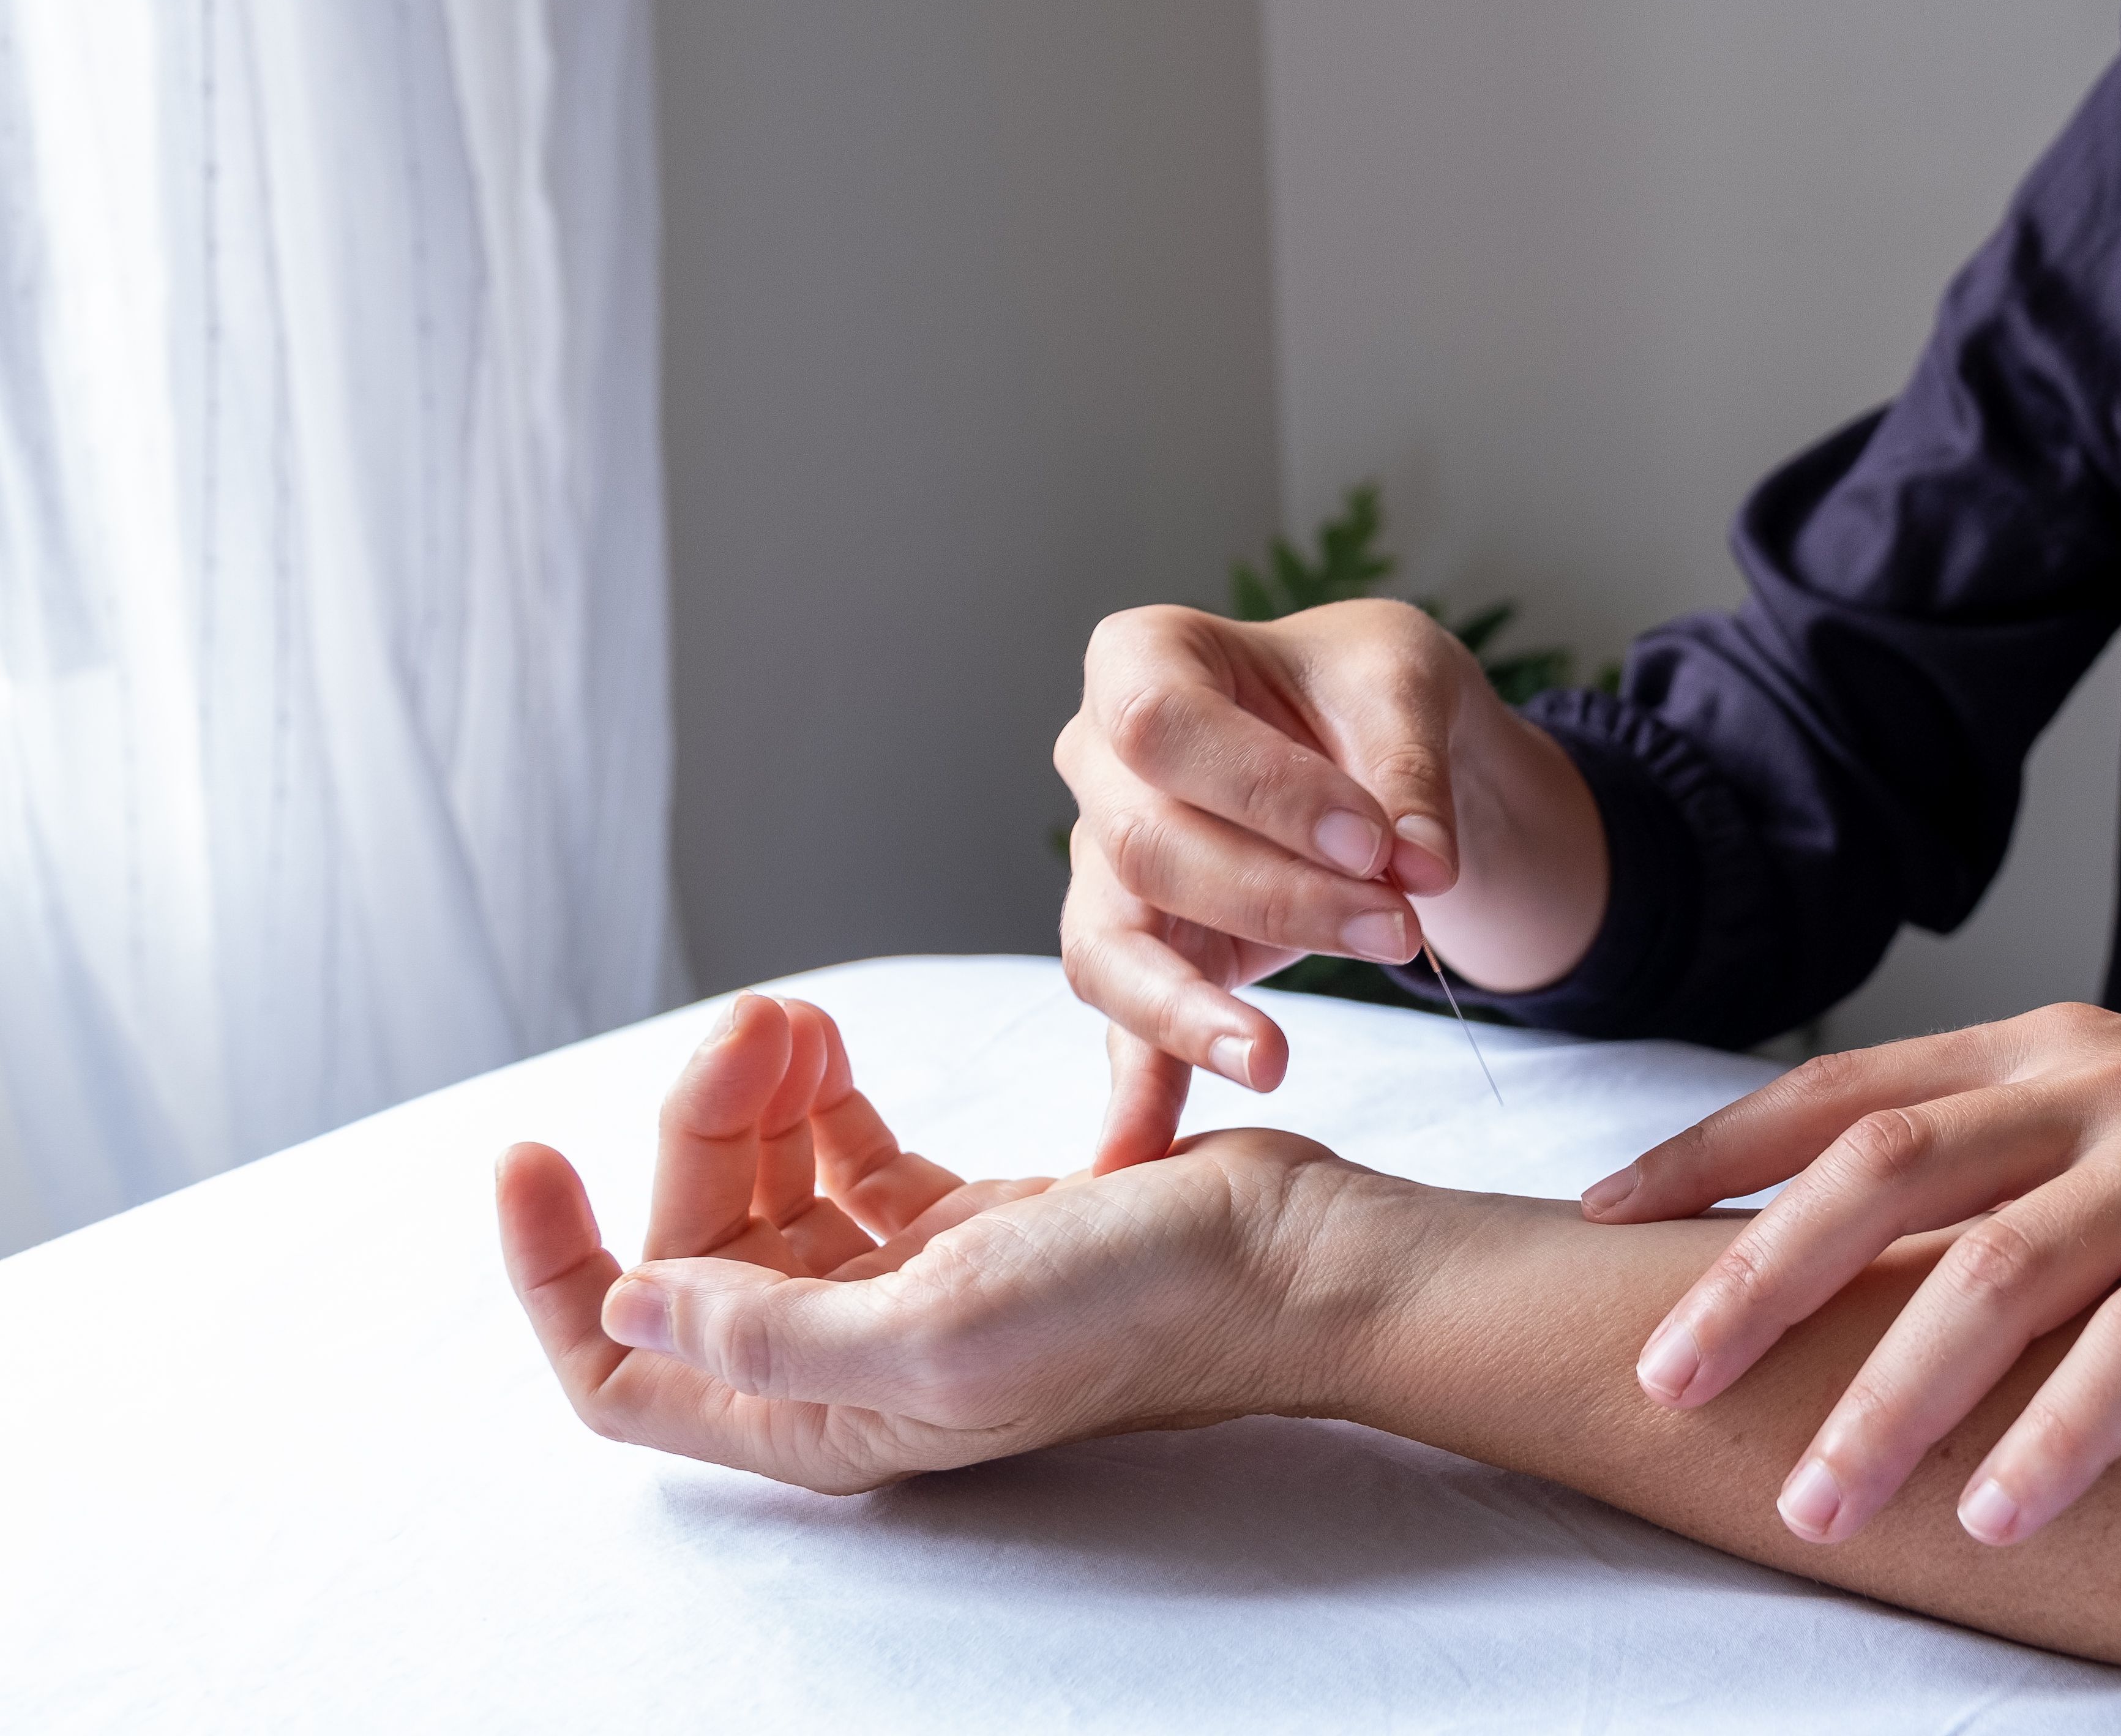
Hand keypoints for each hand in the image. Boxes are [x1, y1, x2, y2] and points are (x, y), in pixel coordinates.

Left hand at [496, 991, 1358, 1491]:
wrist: (1281, 1256)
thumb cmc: (1134, 1309)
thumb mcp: (937, 1329)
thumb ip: (768, 1336)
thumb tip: (626, 1308)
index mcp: (825, 1413)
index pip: (621, 1371)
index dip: (553, 1271)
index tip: (528, 1153)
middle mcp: (851, 1361)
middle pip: (697, 1246)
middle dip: (700, 1124)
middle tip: (759, 1020)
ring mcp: (908, 1291)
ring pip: (771, 1190)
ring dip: (758, 1097)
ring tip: (798, 1018)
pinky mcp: (964, 1226)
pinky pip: (847, 1159)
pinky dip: (822, 1098)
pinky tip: (833, 1044)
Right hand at [1054, 599, 1604, 1171]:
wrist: (1372, 744)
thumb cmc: (1367, 690)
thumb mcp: (1408, 683)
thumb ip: (1409, 768)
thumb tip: (1419, 870)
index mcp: (1141, 660)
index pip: (1162, 728)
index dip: (1263, 793)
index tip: (1375, 843)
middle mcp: (1097, 763)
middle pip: (1145, 845)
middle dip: (1276, 898)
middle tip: (1397, 929)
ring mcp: (1105, 868)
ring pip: (1112, 950)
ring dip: (1197, 1011)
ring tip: (1274, 1059)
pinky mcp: (1142, 955)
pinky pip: (1124, 1029)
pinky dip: (1135, 1093)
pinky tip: (1134, 1158)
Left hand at [1581, 1003, 2120, 1548]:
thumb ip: (2013, 1167)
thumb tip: (1856, 1252)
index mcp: (2050, 1053)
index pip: (1843, 1092)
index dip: (1711, 1147)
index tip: (1600, 1215)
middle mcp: (2103, 1083)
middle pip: (1882, 1169)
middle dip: (1754, 1278)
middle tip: (1657, 1381)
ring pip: (2002, 1268)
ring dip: (1893, 1391)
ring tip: (1814, 1502)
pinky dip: (2070, 1428)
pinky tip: (2006, 1512)